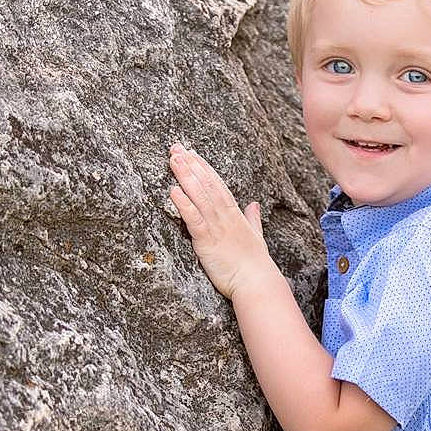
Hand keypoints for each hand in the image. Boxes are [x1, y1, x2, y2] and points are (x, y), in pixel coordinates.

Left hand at [167, 144, 269, 301]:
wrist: (257, 282)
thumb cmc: (255, 264)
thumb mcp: (256, 236)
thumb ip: (253, 219)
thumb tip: (254, 204)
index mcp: (235, 214)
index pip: (217, 184)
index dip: (203, 167)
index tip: (192, 153)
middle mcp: (225, 216)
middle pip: (206, 184)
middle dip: (191, 165)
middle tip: (176, 148)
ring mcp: (216, 227)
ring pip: (199, 196)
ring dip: (185, 176)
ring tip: (173, 159)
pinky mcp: (207, 241)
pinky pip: (193, 219)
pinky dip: (184, 204)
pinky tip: (173, 190)